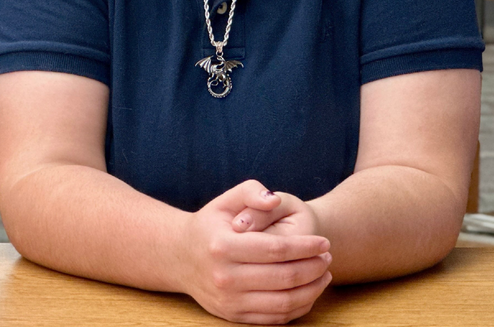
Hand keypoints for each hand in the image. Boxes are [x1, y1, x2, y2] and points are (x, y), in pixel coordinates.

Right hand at [179, 180, 331, 323]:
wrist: (179, 257)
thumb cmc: (208, 225)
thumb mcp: (224, 201)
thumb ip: (250, 192)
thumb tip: (274, 200)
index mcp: (222, 246)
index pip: (276, 249)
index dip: (306, 246)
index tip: (324, 242)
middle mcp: (224, 276)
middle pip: (284, 277)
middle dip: (314, 268)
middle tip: (328, 257)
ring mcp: (229, 300)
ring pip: (284, 302)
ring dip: (312, 290)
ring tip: (324, 274)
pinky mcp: (233, 316)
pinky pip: (275, 317)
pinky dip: (298, 306)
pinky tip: (308, 291)